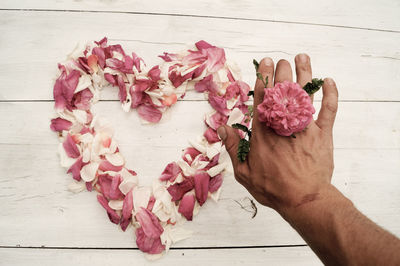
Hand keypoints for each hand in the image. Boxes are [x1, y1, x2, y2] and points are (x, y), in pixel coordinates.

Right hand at [217, 54, 338, 215]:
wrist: (304, 199)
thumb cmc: (272, 188)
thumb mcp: (244, 172)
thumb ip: (232, 148)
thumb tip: (221, 128)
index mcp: (263, 132)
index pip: (262, 98)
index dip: (263, 78)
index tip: (264, 63)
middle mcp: (283, 124)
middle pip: (283, 91)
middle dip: (282, 72)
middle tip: (280, 60)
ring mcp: (305, 127)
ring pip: (304, 95)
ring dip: (304, 74)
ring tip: (302, 57)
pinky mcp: (323, 134)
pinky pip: (329, 110)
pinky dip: (330, 95)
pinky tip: (329, 82)